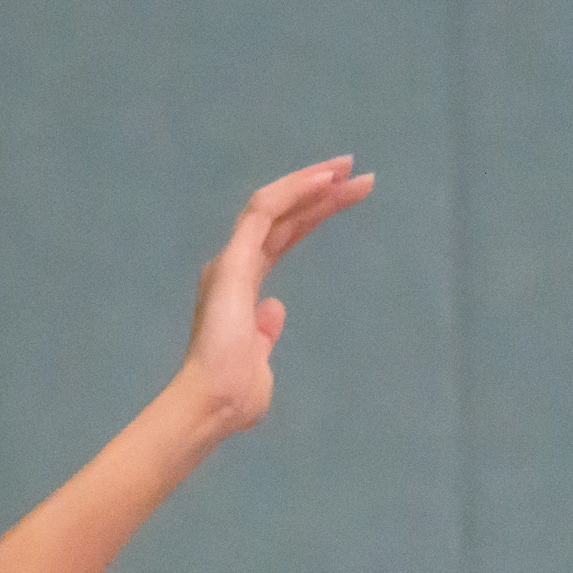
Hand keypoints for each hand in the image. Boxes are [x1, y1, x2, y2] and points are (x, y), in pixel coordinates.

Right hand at [174, 157, 375, 434]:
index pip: (284, 237)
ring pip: (275, 204)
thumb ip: (266, 334)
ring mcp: (233, 259)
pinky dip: (294, 191)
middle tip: (359, 172)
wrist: (214, 404)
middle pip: (285, 216)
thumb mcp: (260, 360)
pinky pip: (265, 211)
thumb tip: (276, 308)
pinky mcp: (233, 260)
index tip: (347, 195)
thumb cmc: (236, 395)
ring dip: (311, 182)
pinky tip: (324, 180)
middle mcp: (235, 265)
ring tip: (347, 167)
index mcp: (243, 285)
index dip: (314, 213)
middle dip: (321, 191)